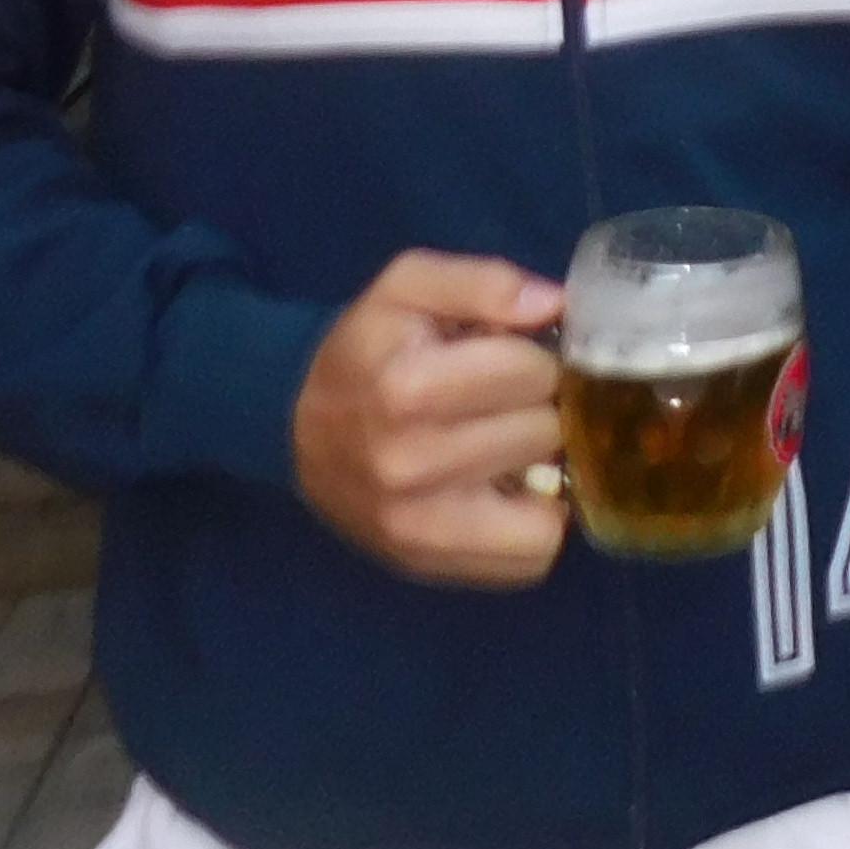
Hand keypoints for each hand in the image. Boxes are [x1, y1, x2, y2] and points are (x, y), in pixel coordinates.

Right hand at [292, 249, 570, 585]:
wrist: (295, 431)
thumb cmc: (365, 351)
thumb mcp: (407, 287)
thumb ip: (483, 282)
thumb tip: (554, 304)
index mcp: (406, 387)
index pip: (531, 371)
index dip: (533, 355)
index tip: (512, 357)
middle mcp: (411, 465)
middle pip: (544, 432)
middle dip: (539, 407)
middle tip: (509, 402)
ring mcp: (420, 528)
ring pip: (550, 503)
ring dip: (542, 470)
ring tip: (510, 445)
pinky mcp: (431, 566)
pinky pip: (532, 558)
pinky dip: (533, 524)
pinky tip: (506, 492)